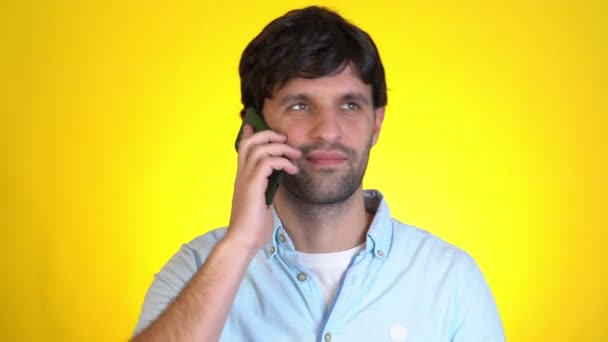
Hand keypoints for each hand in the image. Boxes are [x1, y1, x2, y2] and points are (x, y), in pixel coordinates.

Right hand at [226, 124, 300, 253]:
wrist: (242, 242)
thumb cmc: (253, 228)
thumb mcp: (262, 203)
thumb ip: (266, 190)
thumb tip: (276, 183)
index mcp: (243, 178)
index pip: (244, 149)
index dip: (252, 134)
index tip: (261, 127)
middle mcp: (241, 175)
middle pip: (250, 141)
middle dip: (269, 134)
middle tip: (285, 139)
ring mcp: (245, 179)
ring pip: (259, 148)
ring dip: (280, 147)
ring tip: (295, 154)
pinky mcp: (252, 186)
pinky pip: (267, 162)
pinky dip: (282, 161)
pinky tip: (292, 169)